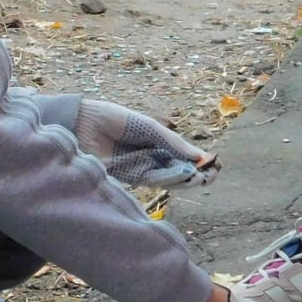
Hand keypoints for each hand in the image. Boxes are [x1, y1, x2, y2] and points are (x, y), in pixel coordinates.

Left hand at [75, 99, 219, 187]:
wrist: (85, 123)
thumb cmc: (116, 120)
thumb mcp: (150, 128)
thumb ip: (173, 143)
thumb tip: (200, 156)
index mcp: (156, 145)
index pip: (181, 158)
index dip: (198, 163)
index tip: (215, 165)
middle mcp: (150, 160)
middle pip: (177, 172)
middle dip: (195, 175)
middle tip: (210, 176)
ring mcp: (140, 170)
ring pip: (168, 179)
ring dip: (185, 180)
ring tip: (200, 177)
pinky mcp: (129, 179)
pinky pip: (153, 181)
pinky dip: (169, 179)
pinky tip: (183, 175)